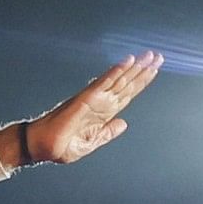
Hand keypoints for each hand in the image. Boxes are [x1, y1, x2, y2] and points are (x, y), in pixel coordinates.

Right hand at [13, 53, 162, 165]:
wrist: (45, 148)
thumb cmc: (64, 145)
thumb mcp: (93, 142)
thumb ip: (109, 132)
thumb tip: (124, 124)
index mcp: (104, 113)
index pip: (127, 93)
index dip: (141, 82)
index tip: (153, 70)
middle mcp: (102, 102)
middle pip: (127, 83)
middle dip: (143, 70)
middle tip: (157, 56)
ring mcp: (95, 98)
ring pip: (119, 79)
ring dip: (134, 67)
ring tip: (148, 56)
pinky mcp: (86, 98)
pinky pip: (104, 82)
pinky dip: (115, 72)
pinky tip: (127, 62)